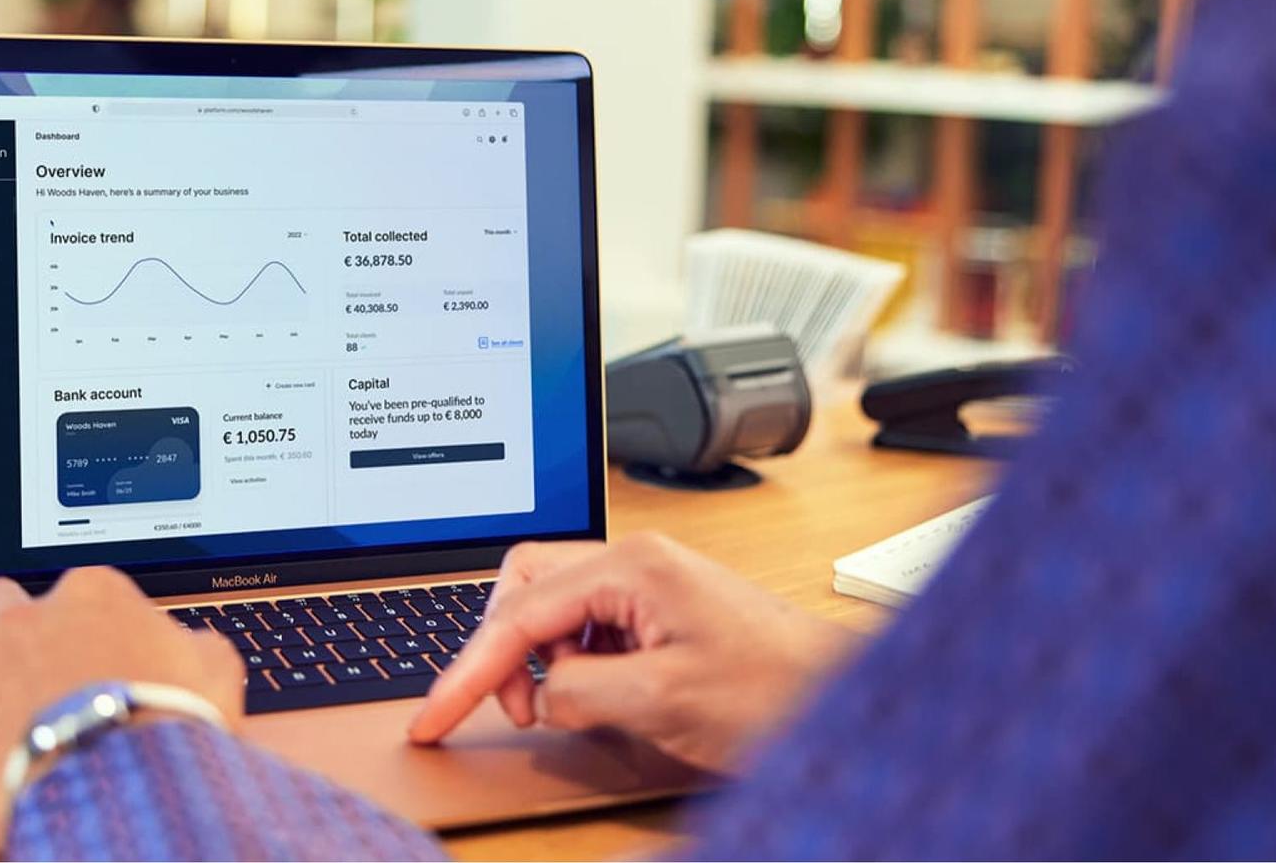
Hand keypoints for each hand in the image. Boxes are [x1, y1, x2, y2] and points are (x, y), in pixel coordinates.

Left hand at [0, 567, 243, 852]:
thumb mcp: (214, 674)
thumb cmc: (171, 725)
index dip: (76, 613)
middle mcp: (21, 621)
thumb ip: (197, 648)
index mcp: (89, 596)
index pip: (72, 586)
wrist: (122, 779)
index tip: (85, 635)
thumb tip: (194, 647)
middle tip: (11, 641)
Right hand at [407, 533, 855, 772]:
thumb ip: (581, 693)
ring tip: (569, 707)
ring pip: (553, 605)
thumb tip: (538, 696)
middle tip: (516, 709)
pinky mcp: (659, 608)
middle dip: (502, 649)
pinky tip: (601, 698)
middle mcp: (636, 559)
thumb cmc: (774, 690)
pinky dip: (575, 664)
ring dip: (542, 659)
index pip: (519, 613)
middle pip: (524, 585)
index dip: (467, 671)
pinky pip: (588, 626)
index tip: (433, 716)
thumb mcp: (663, 702)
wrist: (842, 698)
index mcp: (632, 566)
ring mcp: (649, 581)